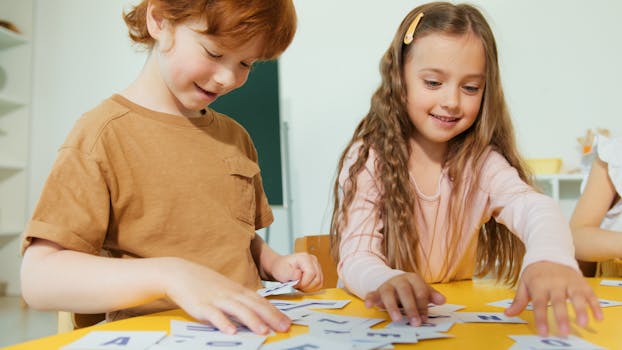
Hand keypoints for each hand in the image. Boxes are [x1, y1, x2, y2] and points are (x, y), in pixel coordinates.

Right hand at [164, 258, 290, 334]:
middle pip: (254, 305)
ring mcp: (217, 299)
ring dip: (252, 321)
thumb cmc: (205, 283)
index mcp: (238, 290)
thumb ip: (241, 300)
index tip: (288, 322)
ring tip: (263, 331)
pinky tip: (231, 331)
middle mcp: (231, 293)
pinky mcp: (202, 305)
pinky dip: (223, 322)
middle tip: (284, 328)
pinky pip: (214, 315)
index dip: (275, 312)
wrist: (180, 272)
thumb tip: (257, 314)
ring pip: (238, 309)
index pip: (261, 302)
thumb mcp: (226, 289)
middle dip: (271, 317)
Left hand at [268, 253, 322, 291]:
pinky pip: (319, 284)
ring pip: (319, 282)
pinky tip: (303, 285)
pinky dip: (311, 287)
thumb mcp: (281, 271)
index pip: (311, 273)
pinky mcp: (318, 271)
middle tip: (296, 284)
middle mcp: (313, 260)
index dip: (304, 282)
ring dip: (309, 287)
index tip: (295, 284)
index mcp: (304, 257)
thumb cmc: (281, 268)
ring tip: (299, 284)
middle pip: (317, 279)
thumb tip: (299, 274)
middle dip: (306, 286)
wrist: (281, 267)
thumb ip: (290, 273)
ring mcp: (317, 265)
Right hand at [364, 272, 444, 325]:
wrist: (393, 280)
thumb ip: (432, 295)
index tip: (424, 319)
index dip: (423, 305)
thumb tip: (442, 300)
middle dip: (411, 308)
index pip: (420, 291)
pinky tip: (369, 305)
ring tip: (397, 319)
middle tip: (415, 322)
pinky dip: (370, 298)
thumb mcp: (422, 289)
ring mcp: (387, 285)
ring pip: (388, 293)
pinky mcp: (377, 291)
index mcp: (413, 278)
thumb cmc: (410, 288)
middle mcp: (400, 280)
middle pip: (405, 292)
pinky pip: (372, 293)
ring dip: (392, 306)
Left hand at [505, 261, 602, 335]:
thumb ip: (519, 300)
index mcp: (539, 284)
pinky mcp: (581, 282)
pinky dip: (595, 305)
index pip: (539, 303)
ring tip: (582, 324)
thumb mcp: (524, 283)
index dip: (541, 318)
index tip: (543, 333)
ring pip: (576, 296)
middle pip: (558, 300)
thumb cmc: (535, 273)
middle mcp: (555, 282)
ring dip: (581, 310)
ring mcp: (569, 281)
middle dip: (562, 316)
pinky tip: (597, 317)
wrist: (549, 252)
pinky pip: (590, 293)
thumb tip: (508, 314)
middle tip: (564, 331)